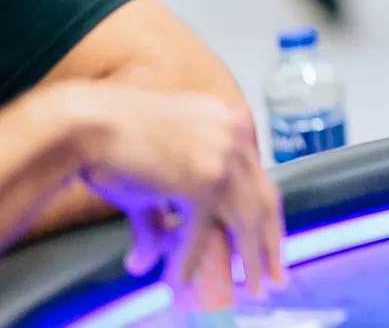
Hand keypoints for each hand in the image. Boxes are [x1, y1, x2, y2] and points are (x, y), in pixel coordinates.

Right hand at [64, 84, 284, 297]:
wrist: (87, 123)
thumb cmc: (114, 142)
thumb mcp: (152, 175)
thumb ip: (157, 218)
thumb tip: (145, 261)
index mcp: (232, 124)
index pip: (260, 177)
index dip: (265, 214)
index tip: (269, 240)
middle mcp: (236, 137)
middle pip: (264, 200)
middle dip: (272, 242)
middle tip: (277, 275)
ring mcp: (223, 158)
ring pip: (245, 220)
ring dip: (250, 260)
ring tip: (254, 289)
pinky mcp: (202, 181)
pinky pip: (200, 232)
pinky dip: (188, 261)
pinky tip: (179, 282)